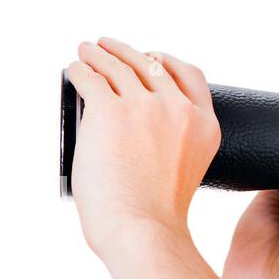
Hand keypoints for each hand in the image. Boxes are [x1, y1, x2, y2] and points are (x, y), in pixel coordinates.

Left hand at [65, 38, 220, 259]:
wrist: (143, 231)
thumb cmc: (158, 218)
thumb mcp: (187, 171)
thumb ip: (176, 147)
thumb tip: (139, 137)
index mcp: (204, 126)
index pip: (190, 75)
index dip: (167, 62)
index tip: (151, 59)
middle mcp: (178, 110)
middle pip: (151, 63)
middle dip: (126, 52)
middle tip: (108, 48)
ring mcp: (144, 107)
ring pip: (117, 65)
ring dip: (98, 53)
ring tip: (86, 51)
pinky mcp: (108, 111)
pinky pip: (89, 78)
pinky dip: (79, 70)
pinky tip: (74, 70)